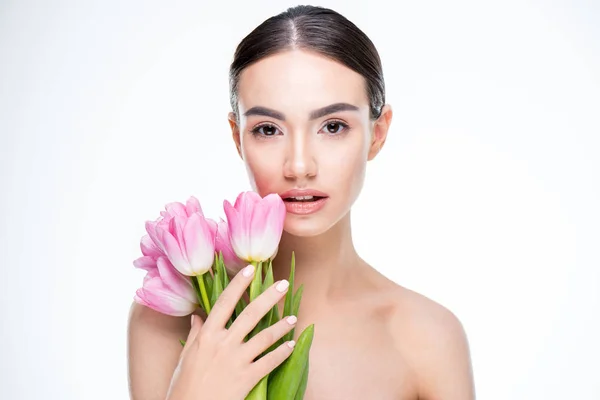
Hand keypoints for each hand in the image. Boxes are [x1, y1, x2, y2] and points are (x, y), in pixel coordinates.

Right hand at [166, 264, 296, 399]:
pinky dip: (282, 352)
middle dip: (269, 297)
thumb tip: (197, 316)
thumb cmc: (184, 386)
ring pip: (264, 336)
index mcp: (206, 335)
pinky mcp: (247, 378)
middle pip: (250, 314)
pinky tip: (291, 345)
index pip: (225, 303)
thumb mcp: (185, 358)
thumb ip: (195, 335)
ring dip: (282, 326)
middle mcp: (223, 344)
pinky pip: (269, 361)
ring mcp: (236, 360)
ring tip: (293, 317)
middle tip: (282, 284)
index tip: (251, 268)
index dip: (238, 284)